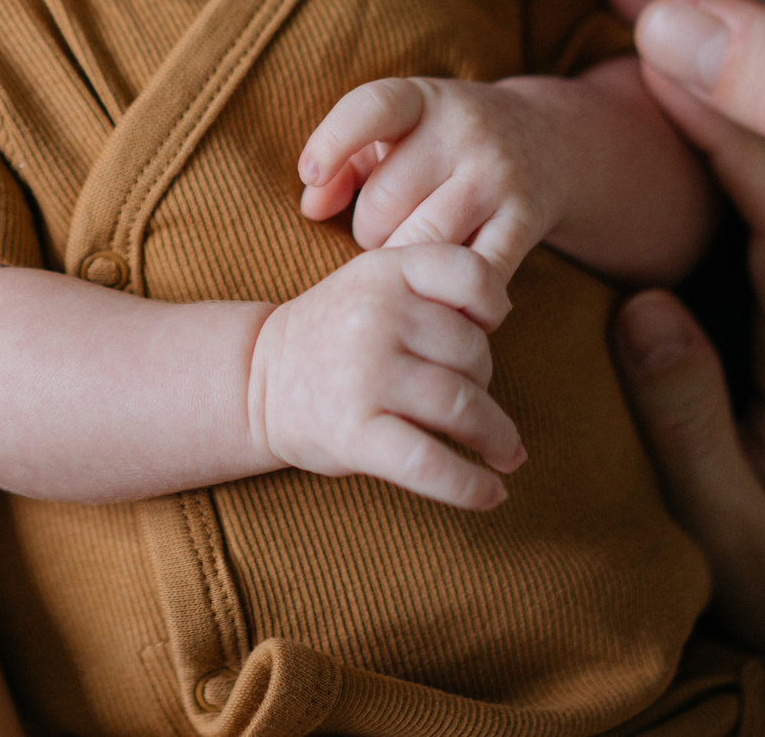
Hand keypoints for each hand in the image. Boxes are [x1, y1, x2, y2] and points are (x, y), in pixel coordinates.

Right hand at [246, 243, 524, 509]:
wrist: (255, 381)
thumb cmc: (335, 335)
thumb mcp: (374, 282)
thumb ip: (433, 285)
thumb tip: (509, 310)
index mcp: (383, 271)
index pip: (470, 274)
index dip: (493, 305)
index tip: (487, 328)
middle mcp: (373, 316)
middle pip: (472, 352)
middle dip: (485, 382)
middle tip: (472, 400)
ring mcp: (363, 375)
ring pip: (462, 407)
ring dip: (496, 437)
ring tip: (505, 453)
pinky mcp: (355, 434)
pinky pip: (430, 465)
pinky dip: (471, 486)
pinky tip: (491, 493)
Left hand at [297, 77, 568, 277]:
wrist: (551, 142)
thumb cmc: (446, 143)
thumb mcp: (398, 132)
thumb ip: (344, 161)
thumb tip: (312, 207)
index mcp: (424, 100)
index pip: (371, 107)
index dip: (331, 141)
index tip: (310, 174)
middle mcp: (465, 131)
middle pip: (383, 202)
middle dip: (368, 229)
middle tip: (385, 230)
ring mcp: (498, 177)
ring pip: (421, 240)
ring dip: (402, 259)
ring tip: (408, 252)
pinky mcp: (525, 222)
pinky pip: (469, 271)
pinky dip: (447, 288)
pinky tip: (440, 284)